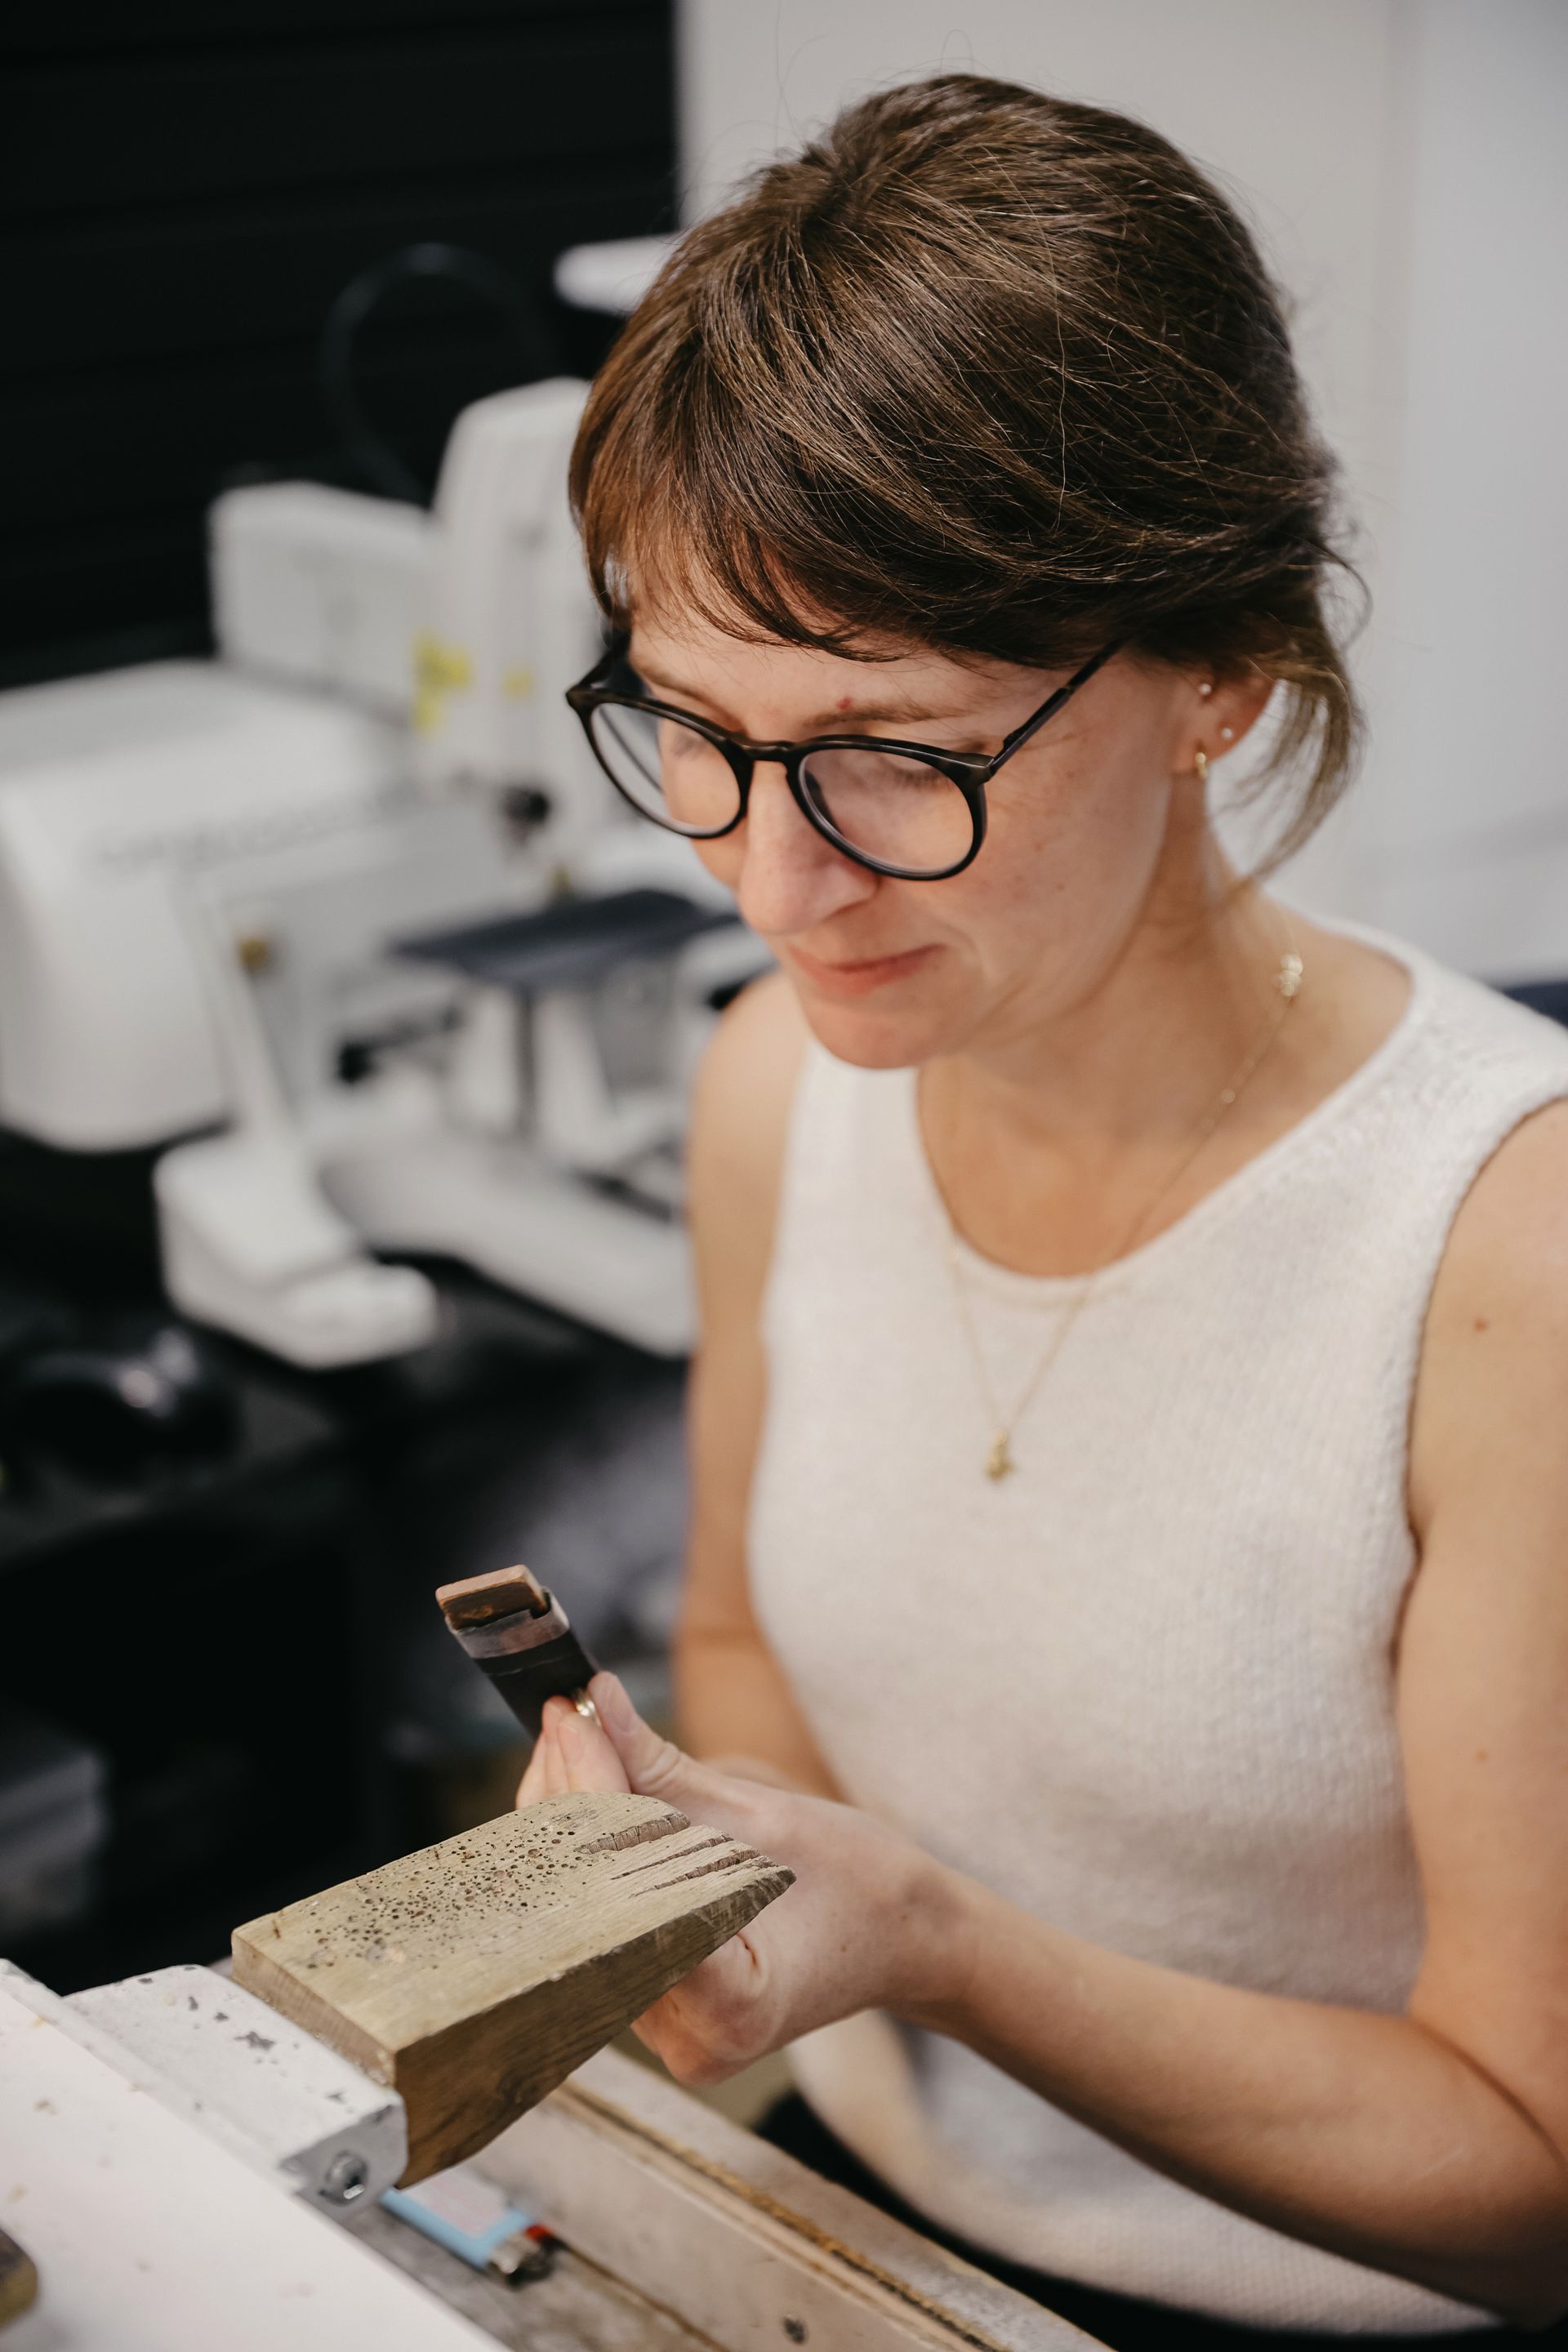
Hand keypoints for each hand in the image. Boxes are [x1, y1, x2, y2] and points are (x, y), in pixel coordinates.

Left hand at [516, 1672, 967, 2082]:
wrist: (906, 1941)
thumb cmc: (862, 1885)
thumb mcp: (767, 1814)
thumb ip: (665, 1771)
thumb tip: (599, 1704)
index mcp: (728, 2005)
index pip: (623, 1881)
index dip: (592, 1792)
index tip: (576, 1718)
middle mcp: (684, 2038)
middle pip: (585, 1898)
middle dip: (569, 1795)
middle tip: (564, 1714)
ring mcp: (663, 2032)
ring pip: (577, 1907)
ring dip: (568, 1819)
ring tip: (570, 1735)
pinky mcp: (652, 2007)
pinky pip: (596, 1915)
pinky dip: (588, 1850)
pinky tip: (584, 1787)